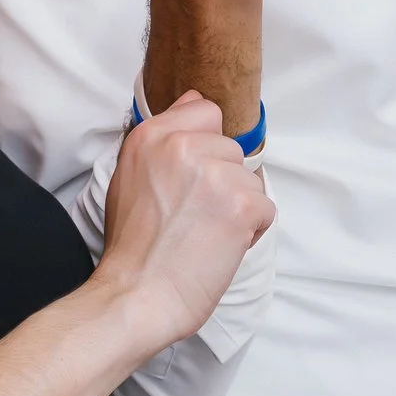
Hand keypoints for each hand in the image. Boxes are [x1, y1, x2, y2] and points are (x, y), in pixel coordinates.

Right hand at [97, 93, 276, 347]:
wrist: (135, 296)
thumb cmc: (133, 247)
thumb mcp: (131, 176)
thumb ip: (165, 137)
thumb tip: (196, 100)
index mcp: (151, 135)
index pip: (206, 112)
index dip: (206, 147)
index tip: (192, 178)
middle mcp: (182, 146)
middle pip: (231, 150)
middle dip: (222, 183)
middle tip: (192, 217)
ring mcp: (214, 173)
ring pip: (250, 180)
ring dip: (237, 208)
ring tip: (204, 234)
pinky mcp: (241, 204)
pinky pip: (265, 208)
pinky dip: (250, 232)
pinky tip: (219, 247)